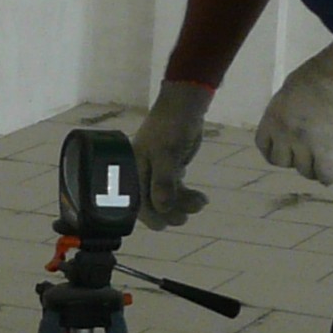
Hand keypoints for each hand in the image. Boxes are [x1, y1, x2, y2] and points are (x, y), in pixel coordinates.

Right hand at [135, 80, 213, 228]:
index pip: (135, 200)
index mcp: (131, 169)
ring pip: (166, 198)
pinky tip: (201, 198)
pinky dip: (188, 196)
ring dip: (182, 205)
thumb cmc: (170, 127)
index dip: (148, 215)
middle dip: (168, 212)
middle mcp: (140, 173)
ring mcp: (155, 172)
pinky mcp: (169, 171)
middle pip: (150, 203)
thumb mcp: (167, 154)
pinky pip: (176, 190)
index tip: (164, 225)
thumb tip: (161, 207)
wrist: (184, 107)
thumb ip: (163, 182)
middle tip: (185, 217)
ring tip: (200, 203)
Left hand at [255, 36, 332, 182]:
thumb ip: (290, 108)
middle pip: (281, 161)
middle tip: (308, 153)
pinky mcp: (328, 152)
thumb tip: (297, 117)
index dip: (275, 149)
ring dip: (313, 167)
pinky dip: (328, 176)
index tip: (286, 149)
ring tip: (323, 160)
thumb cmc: (325, 71)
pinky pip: (324, 175)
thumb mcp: (293, 88)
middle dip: (293, 159)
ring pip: (304, 171)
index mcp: (273, 115)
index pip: (264, 145)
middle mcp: (284, 133)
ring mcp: (305, 144)